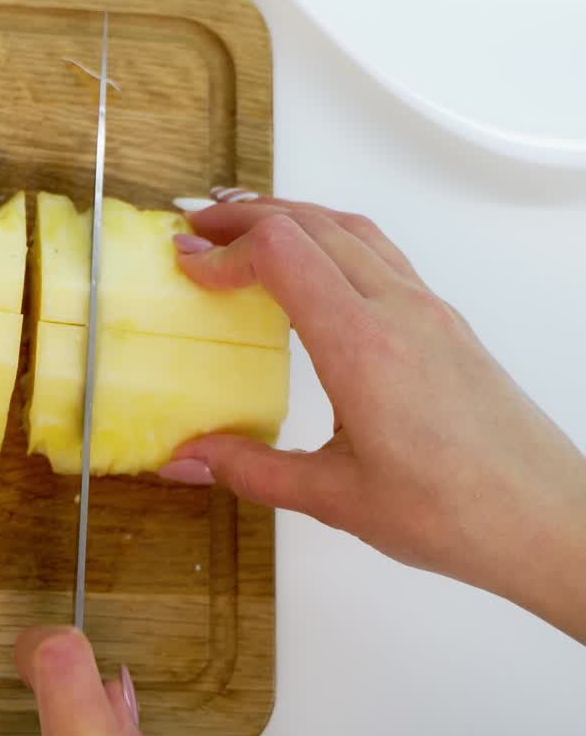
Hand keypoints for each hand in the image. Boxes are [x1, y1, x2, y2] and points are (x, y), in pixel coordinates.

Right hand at [172, 192, 585, 641]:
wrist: (551, 521)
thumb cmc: (457, 514)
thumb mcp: (335, 498)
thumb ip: (250, 470)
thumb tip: (186, 460)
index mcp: (362, 345)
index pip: (282, 253)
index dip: (224, 250)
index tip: (186, 267)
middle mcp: (397, 310)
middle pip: (311, 222)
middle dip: (244, 215)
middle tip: (196, 228)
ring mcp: (427, 308)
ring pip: (350, 226)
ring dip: (291, 214)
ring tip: (245, 224)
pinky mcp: (444, 320)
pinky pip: (379, 249)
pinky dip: (330, 233)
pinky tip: (313, 263)